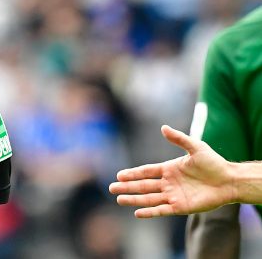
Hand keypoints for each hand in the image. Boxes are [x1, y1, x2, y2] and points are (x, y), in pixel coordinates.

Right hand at [109, 125, 235, 217]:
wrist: (229, 180)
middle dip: (127, 187)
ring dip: (134, 199)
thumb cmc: (214, 162)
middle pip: (143, 186)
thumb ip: (179, 138)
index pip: (146, 172)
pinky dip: (150, 212)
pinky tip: (137, 213)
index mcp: (169, 169)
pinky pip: (162, 210)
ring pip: (149, 198)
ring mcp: (174, 196)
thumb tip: (163, 128)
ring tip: (119, 200)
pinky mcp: (181, 207)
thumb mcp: (195, 147)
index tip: (119, 174)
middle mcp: (168, 183)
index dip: (132, 173)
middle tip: (111, 188)